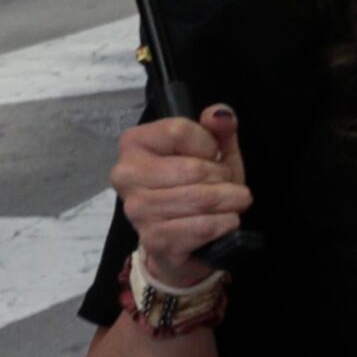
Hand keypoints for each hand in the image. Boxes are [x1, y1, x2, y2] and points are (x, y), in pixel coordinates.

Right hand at [112, 106, 249, 282]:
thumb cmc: (198, 189)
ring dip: (230, 201)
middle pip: (193, 169)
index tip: (212, 157)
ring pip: (202, 198)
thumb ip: (217, 129)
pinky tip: (224, 221)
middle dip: (223, 178)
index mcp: (134, 144)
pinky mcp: (154, 239)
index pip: (179, 131)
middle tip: (227, 185)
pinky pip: (203, 226)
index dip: (209, 145)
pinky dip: (225, 223)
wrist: (186, 240)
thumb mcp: (213, 154)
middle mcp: (126, 175)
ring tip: (231, 202)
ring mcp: (137, 209)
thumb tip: (220, 115)